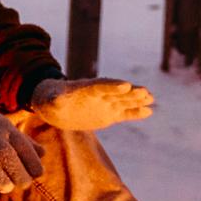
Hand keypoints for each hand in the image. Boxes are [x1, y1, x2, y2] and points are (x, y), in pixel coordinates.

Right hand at [0, 88, 43, 194]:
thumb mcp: (2, 125)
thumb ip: (22, 140)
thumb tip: (43, 154)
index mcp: (5, 128)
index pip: (25, 147)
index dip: (34, 164)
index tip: (36, 174)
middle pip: (10, 158)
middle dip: (20, 176)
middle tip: (22, 184)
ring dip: (2, 182)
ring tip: (5, 187)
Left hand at [30, 76, 154, 132]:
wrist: (56, 107)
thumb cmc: (51, 100)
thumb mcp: (50, 100)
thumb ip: (55, 99)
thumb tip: (56, 100)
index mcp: (85, 88)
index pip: (101, 86)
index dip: (112, 86)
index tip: (125, 86)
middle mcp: (99, 95)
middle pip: (116, 92)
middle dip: (130, 92)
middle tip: (145, 92)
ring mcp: (105, 104)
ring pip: (123, 101)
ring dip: (136, 100)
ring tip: (150, 98)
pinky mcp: (108, 114)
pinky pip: (123, 113)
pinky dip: (135, 113)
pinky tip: (148, 111)